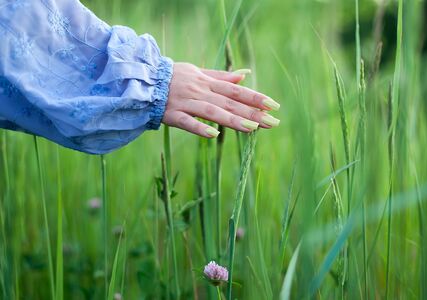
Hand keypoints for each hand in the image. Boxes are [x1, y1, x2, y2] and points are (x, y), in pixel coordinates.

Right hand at [162, 63, 279, 137]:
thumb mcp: (199, 73)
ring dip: (232, 119)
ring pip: (212, 111)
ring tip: (252, 128)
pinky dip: (199, 127)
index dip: (255, 97)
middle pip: (229, 102)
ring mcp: (186, 103)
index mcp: (207, 82)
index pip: (236, 90)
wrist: (144, 80)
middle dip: (252, 112)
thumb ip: (221, 77)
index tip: (274, 105)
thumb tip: (244, 75)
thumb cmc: (174, 77)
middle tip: (273, 122)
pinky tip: (213, 135)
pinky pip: (186, 122)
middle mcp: (200, 91)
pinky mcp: (172, 114)